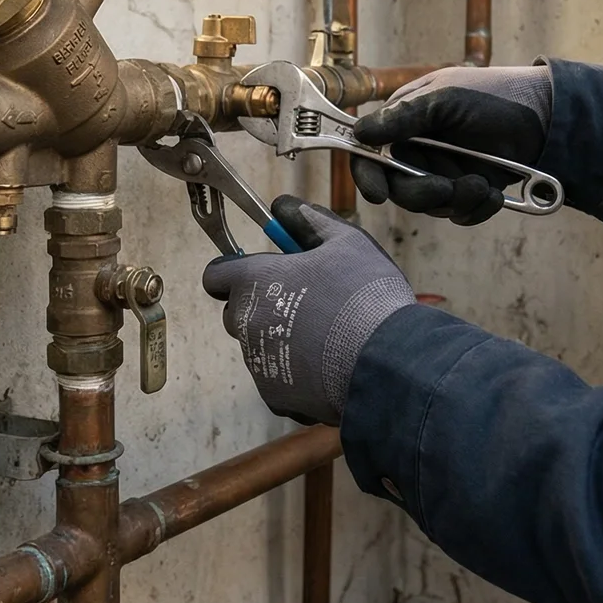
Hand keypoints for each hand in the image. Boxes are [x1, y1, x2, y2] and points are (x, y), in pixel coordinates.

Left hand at [201, 196, 414, 425]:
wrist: (387, 360)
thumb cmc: (365, 294)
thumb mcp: (346, 241)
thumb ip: (308, 220)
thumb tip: (284, 206)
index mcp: (254, 281)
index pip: (216, 275)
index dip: (236, 272)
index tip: (263, 273)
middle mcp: (245, 322)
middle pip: (237, 312)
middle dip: (261, 307)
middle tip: (304, 303)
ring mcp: (258, 363)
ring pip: (259, 346)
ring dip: (281, 339)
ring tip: (326, 336)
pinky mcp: (275, 396)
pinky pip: (278, 378)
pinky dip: (296, 373)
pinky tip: (329, 364)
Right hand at [350, 65, 550, 224]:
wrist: (545, 117)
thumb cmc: (492, 96)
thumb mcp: (445, 99)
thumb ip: (404, 117)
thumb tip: (360, 132)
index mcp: (405, 124)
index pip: (370, 154)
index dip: (367, 175)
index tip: (377, 193)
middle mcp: (419, 151)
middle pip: (399, 189)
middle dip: (423, 192)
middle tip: (447, 188)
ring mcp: (444, 173)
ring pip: (431, 206)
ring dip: (456, 200)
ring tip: (482, 185)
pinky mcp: (468, 191)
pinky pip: (459, 214)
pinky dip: (475, 209)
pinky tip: (493, 194)